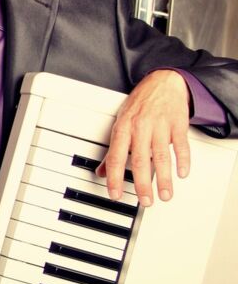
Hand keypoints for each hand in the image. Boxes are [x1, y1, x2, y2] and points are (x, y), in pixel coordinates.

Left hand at [97, 70, 190, 205]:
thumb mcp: (120, 123)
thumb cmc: (140, 104)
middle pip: (139, 160)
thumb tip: (101, 171)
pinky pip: (181, 146)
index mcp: (123, 128)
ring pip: (161, 156)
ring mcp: (160, 125)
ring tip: (165, 195)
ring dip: (164, 178)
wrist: (163, 82)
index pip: (115, 157)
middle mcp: (140, 127)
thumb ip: (113, 149)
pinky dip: (183, 161)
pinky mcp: (178, 124)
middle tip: (145, 201)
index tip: (115, 194)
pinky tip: (182, 174)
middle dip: (142, 184)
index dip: (114, 178)